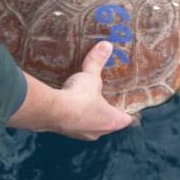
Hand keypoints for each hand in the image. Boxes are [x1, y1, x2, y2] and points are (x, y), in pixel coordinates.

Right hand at [9, 42, 133, 139]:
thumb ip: (97, 61)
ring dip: (89, 117)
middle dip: (107, 113)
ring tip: (86, 103)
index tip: (125, 104)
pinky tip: (69, 107)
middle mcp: (99, 132)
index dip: (126, 111)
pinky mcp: (65, 132)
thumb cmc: (80, 98)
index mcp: (112, 120)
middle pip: (108, 124)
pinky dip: (73, 118)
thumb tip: (106, 45)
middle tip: (105, 100)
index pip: (126, 119)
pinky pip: (73, 126)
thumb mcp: (91, 77)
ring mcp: (81, 134)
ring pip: (90, 127)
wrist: (53, 111)